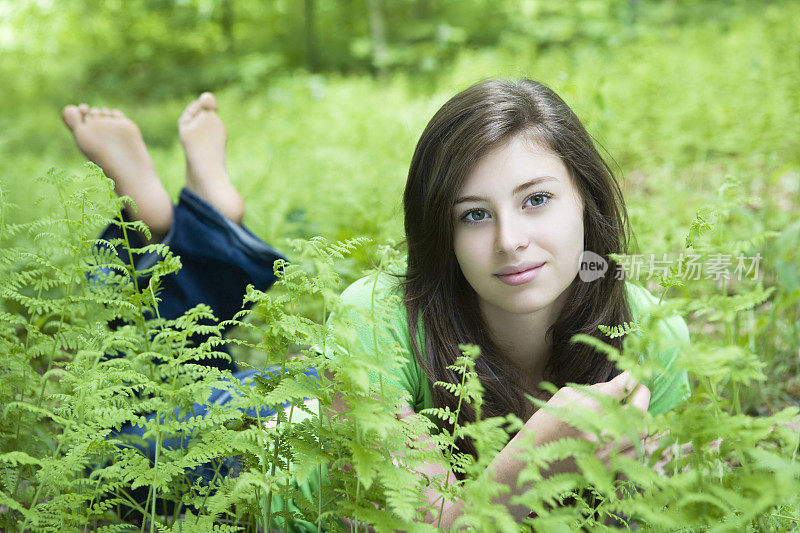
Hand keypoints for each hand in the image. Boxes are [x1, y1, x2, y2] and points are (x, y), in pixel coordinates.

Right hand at [531, 370, 650, 462]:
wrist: (532, 460)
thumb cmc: (544, 424)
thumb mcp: (561, 398)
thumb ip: (592, 390)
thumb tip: (618, 387)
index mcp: (584, 410)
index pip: (620, 388)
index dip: (631, 376)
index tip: (633, 372)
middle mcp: (599, 432)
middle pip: (639, 410)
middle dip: (642, 394)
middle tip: (639, 388)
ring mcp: (606, 452)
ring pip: (642, 431)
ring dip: (639, 418)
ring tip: (629, 411)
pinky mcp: (609, 467)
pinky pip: (636, 450)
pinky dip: (634, 438)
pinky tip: (623, 432)